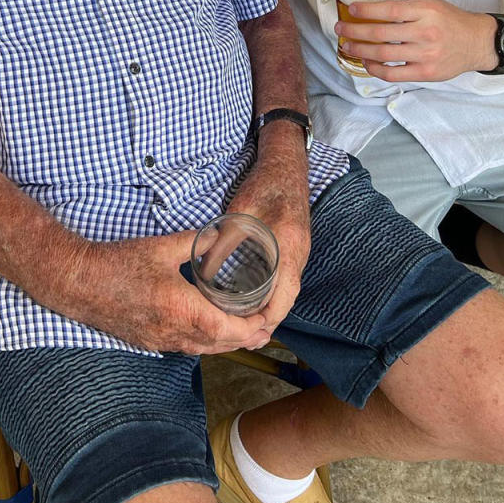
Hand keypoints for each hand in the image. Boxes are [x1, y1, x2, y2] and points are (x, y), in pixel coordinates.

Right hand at [76, 230, 270, 354]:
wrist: (80, 282)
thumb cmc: (120, 262)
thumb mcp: (163, 246)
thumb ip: (196, 241)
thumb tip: (221, 234)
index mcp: (181, 308)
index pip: (226, 328)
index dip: (250, 328)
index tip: (266, 320)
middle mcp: (173, 331)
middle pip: (218, 344)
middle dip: (244, 340)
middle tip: (265, 333)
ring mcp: (159, 340)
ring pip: (201, 349)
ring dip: (225, 345)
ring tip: (245, 336)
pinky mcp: (148, 341)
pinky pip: (184, 347)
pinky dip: (204, 344)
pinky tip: (209, 333)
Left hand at [227, 125, 310, 334]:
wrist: (287, 164)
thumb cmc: (264, 184)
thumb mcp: (240, 212)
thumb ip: (224, 241)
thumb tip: (203, 270)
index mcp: (288, 246)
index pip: (284, 294)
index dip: (269, 317)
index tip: (251, 332)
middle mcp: (299, 253)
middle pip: (289, 298)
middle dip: (269, 321)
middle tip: (248, 339)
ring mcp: (300, 251)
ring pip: (289, 290)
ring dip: (273, 310)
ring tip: (250, 328)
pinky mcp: (295, 247)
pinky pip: (288, 278)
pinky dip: (276, 295)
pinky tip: (259, 301)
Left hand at [335, 0, 497, 81]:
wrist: (477, 42)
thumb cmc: (451, 20)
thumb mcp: (431, 0)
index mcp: (425, 11)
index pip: (389, 10)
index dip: (366, 10)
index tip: (351, 9)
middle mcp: (425, 32)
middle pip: (380, 33)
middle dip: (354, 31)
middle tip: (340, 28)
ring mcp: (425, 55)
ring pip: (382, 55)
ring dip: (359, 50)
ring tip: (347, 46)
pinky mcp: (425, 73)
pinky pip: (392, 74)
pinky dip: (375, 69)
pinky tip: (366, 62)